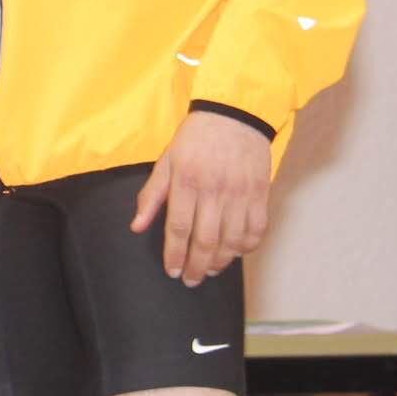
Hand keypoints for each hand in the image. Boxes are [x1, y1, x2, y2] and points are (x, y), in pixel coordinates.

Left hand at [131, 110, 275, 285]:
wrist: (234, 115)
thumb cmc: (194, 139)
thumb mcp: (166, 161)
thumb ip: (151, 195)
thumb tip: (136, 226)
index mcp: (186, 182)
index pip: (178, 228)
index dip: (174, 254)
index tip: (172, 270)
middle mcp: (214, 190)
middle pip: (205, 240)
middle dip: (197, 266)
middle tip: (191, 280)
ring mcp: (240, 192)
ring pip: (232, 239)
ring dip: (221, 261)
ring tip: (211, 270)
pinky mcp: (260, 192)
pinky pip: (256, 228)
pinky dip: (247, 246)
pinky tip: (236, 252)